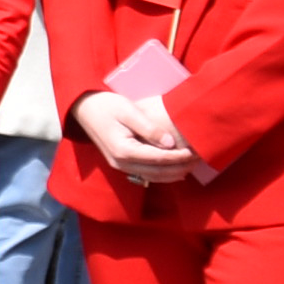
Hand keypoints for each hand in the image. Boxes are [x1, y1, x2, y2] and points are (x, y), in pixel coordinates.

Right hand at [73, 89, 199, 186]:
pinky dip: (163, 174)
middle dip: (180, 167)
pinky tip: (175, 169)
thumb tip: (171, 143)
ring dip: (173, 174)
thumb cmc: (106, 106)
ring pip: (153, 177)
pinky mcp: (121, 164)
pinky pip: (146, 174)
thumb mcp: (129, 111)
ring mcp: (120, 166)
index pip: (158, 159)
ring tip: (192, 166)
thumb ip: (149, 128)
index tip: (196, 152)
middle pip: (158, 172)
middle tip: (199, 159)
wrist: (83, 110)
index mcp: (124, 150)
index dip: (179, 157)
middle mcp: (121, 163)